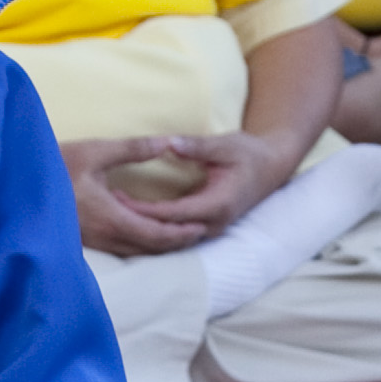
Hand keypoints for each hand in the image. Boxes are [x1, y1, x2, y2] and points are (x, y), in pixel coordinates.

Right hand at [60, 135, 208, 255]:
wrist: (21, 182)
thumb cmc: (58, 163)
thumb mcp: (96, 151)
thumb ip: (133, 149)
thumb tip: (167, 142)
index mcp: (110, 217)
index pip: (155, 234)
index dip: (180, 234)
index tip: (201, 227)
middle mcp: (104, 236)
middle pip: (149, 248)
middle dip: (175, 242)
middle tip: (199, 233)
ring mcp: (94, 241)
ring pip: (135, 251)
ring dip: (160, 245)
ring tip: (181, 234)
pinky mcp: (86, 240)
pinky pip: (121, 248)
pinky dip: (141, 243)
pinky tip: (148, 232)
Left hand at [128, 128, 294, 240]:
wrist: (273, 166)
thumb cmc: (249, 153)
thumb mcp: (224, 144)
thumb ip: (195, 146)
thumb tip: (168, 144)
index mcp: (218, 204)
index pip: (173, 214)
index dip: (143, 209)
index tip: (117, 199)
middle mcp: (215, 222)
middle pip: (169, 231)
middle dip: (137, 222)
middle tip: (107, 208)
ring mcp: (212, 228)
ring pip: (172, 238)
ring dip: (145, 228)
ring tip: (114, 215)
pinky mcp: (208, 226)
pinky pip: (178, 233)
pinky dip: (157, 228)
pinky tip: (133, 219)